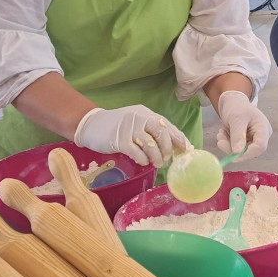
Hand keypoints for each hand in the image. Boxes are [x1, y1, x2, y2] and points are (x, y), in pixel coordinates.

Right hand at [74, 105, 190, 167]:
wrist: (91, 125)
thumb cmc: (117, 127)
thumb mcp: (136, 124)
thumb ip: (152, 132)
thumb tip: (173, 147)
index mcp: (146, 113)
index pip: (167, 125)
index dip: (178, 138)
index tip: (187, 148)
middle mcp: (139, 118)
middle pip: (161, 133)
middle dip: (167, 148)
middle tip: (167, 158)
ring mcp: (129, 128)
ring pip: (150, 144)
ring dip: (156, 156)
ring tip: (156, 162)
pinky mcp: (119, 140)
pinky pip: (136, 152)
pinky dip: (142, 159)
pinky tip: (142, 161)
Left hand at [217, 90, 270, 160]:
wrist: (233, 102)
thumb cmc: (237, 107)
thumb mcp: (236, 119)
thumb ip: (238, 135)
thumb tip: (238, 152)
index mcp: (263, 128)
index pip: (260, 146)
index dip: (247, 153)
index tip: (232, 156)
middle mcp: (261, 136)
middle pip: (250, 150)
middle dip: (233, 148)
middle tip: (220, 140)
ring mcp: (254, 139)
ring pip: (241, 151)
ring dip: (228, 144)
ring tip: (221, 133)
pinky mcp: (246, 142)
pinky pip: (236, 148)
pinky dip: (228, 143)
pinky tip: (223, 133)